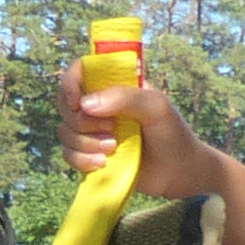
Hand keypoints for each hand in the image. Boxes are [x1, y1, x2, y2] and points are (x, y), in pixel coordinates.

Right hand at [59, 69, 217, 198]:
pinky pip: (69, 155)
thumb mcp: (155, 107)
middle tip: (111, 131)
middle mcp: (100, 106)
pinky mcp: (91, 155)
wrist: (178, 173)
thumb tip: (85, 104)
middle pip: (66, 105)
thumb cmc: (172, 133)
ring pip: (65, 132)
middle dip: (81, 122)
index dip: (70, 84)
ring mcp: (94, 132)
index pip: (80, 72)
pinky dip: (81, 161)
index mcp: (114, 85)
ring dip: (84, 143)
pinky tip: (102, 164)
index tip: (77, 103)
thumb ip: (125, 97)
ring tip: (111, 150)